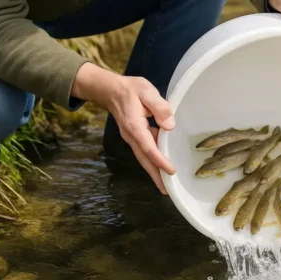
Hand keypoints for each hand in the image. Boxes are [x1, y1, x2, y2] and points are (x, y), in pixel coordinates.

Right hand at [71, 63, 174, 193]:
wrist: (110, 90)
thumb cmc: (130, 89)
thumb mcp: (146, 91)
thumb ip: (159, 106)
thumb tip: (170, 125)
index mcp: (135, 126)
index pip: (149, 148)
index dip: (160, 161)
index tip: (171, 171)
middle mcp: (131, 136)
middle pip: (144, 159)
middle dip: (155, 175)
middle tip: (166, 190)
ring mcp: (131, 137)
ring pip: (144, 157)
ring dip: (154, 170)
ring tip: (165, 183)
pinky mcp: (134, 135)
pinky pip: (144, 150)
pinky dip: (152, 159)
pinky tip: (162, 164)